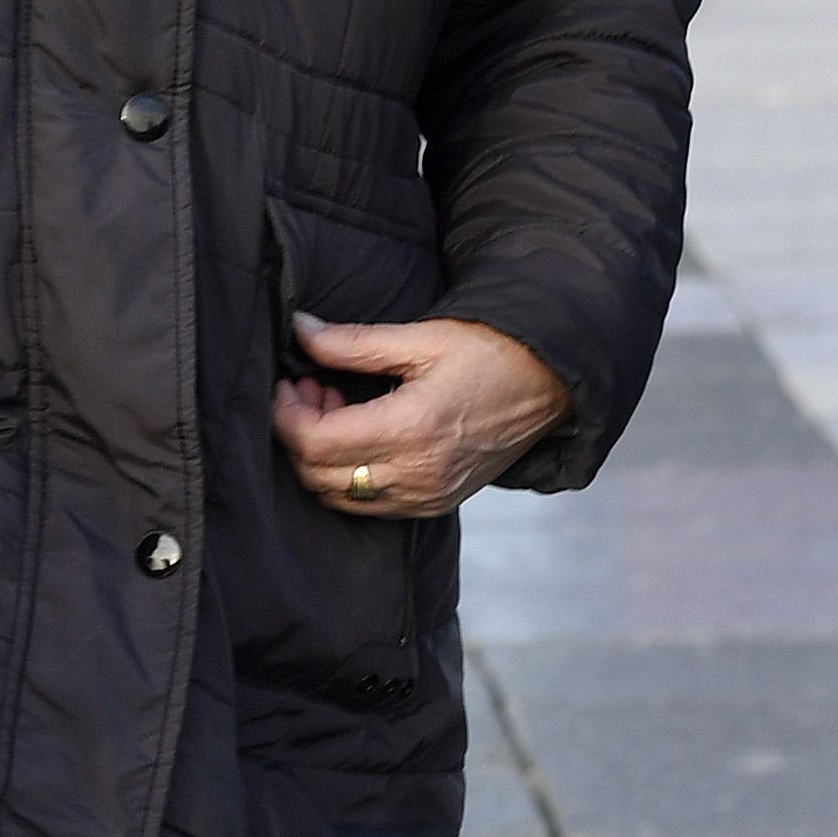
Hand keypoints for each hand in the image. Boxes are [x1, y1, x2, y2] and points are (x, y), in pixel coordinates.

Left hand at [270, 316, 570, 520]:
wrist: (551, 384)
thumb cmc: (491, 353)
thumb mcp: (422, 338)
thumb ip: (353, 342)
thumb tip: (300, 329)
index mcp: (411, 428)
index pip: (315, 441)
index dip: (286, 414)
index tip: (288, 383)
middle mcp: (417, 472)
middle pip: (318, 475)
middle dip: (298, 434)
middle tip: (309, 390)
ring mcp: (427, 495)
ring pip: (338, 497)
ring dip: (320, 460)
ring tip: (335, 412)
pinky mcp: (436, 503)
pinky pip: (369, 507)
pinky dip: (347, 478)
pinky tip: (360, 438)